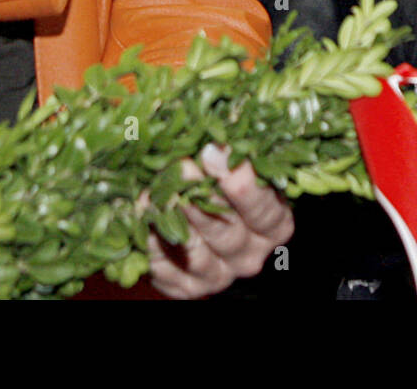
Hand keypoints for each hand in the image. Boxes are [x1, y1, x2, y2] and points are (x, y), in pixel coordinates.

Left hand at [146, 145, 293, 299]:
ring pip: (195, 252)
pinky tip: (141, 217)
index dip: (240, 180)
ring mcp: (219, 275)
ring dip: (172, 219)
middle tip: (182, 166)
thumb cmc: (226, 180)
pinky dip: (152, 243)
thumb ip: (234, 149)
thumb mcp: (242, 162)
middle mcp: (250, 255)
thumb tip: (214, 130)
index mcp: (275, 224)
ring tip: (154, 191)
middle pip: (226, 229)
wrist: (211, 221)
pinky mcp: (187, 287)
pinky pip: (166, 270)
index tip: (215, 152)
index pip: (264, 208)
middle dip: (201, 195)